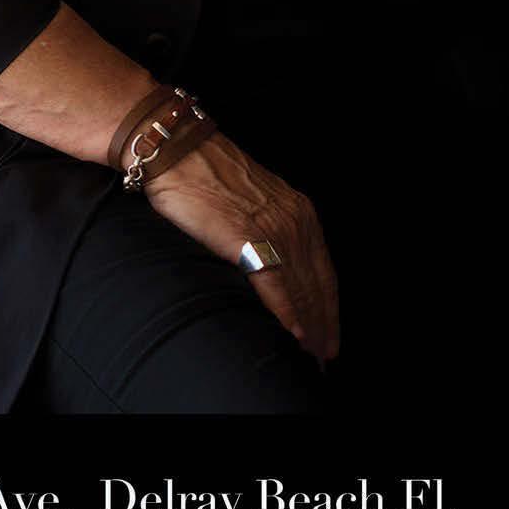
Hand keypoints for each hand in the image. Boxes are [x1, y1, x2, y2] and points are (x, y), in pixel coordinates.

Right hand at [144, 132, 339, 363]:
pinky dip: (288, 314)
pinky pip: (276, 286)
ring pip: (302, 290)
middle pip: (318, 286)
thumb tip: (274, 264)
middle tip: (325, 357)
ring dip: (310, 327)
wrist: (178, 152)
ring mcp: (275, 229)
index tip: (330, 334)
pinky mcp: (249, 239)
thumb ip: (271, 228)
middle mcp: (295, 220)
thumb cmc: (207, 174)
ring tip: (311, 354)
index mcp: (300, 211)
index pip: (324, 272)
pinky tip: (294, 334)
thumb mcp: (255, 199)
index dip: (329, 308)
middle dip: (324, 325)